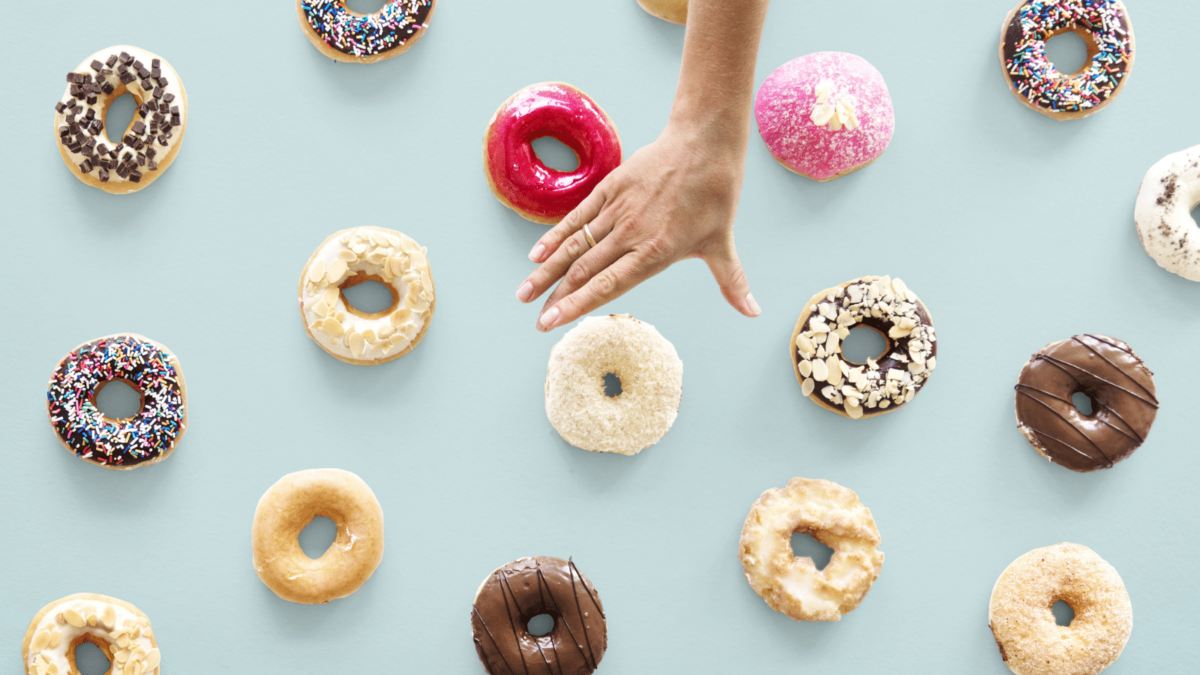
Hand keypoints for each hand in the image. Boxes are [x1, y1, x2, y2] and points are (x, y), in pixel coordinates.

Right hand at [514, 120, 760, 331]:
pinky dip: (555, 236)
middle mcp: (632, 233)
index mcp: (656, 252)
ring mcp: (618, 210)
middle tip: (535, 319)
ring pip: (575, 246)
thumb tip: (754, 312)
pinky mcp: (610, 188)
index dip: (578, 305)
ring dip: (547, 271)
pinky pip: (577, 217)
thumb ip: (732, 282)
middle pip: (585, 271)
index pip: (609, 285)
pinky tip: (537, 255)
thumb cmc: (715, 195)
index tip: (553, 322)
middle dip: (557, 297)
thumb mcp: (722, 243)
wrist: (704, 142)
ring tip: (524, 293)